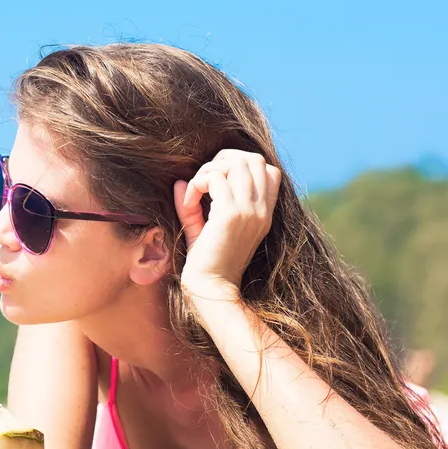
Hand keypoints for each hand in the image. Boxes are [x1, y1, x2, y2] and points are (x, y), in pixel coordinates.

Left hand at [174, 149, 280, 301]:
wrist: (211, 290)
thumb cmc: (206, 264)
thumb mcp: (203, 229)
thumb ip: (193, 205)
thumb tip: (178, 181)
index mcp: (263, 214)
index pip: (269, 170)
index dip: (241, 164)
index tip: (216, 181)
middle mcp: (261, 210)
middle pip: (253, 159)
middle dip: (224, 160)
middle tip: (203, 180)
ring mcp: (249, 211)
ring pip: (235, 163)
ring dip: (208, 170)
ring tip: (195, 192)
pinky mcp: (231, 215)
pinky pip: (214, 178)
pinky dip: (197, 183)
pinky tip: (189, 202)